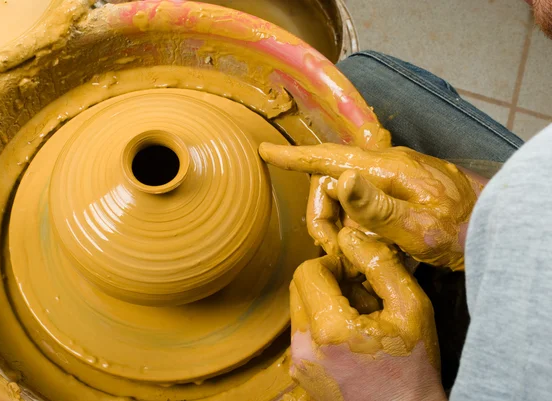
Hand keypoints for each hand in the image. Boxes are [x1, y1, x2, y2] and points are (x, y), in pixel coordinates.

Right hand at [260, 143, 483, 269]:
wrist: (496, 227)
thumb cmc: (462, 228)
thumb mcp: (419, 226)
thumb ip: (377, 205)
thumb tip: (340, 179)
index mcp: (386, 170)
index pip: (330, 159)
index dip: (295, 157)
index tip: (266, 151)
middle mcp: (384, 169)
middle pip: (331, 186)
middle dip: (321, 217)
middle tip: (328, 249)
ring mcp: (390, 181)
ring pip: (345, 200)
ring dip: (340, 227)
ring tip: (354, 254)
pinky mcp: (396, 194)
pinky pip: (362, 208)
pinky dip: (357, 228)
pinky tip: (369, 246)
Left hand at [289, 228, 445, 400]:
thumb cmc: (414, 370)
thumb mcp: (412, 309)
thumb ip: (380, 265)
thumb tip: (350, 236)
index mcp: (328, 330)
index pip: (307, 270)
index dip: (333, 262)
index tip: (358, 272)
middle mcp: (302, 348)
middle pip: (300, 288)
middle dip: (329, 281)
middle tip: (364, 294)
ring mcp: (298, 364)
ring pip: (301, 309)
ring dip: (327, 302)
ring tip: (363, 319)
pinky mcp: (301, 373)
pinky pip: (304, 332)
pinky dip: (324, 324)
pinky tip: (354, 338)